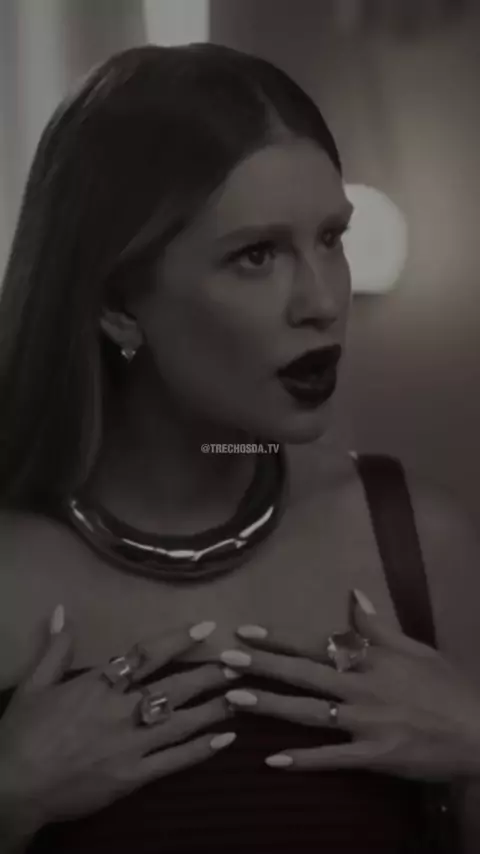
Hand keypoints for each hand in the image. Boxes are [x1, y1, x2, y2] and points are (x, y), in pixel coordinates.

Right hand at [0, 609, 235, 833]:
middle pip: (174, 687)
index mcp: (100, 684)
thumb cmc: (23, 733)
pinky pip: (174, 761)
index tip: (207, 627)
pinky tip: (226, 740)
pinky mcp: (133, 776)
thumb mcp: (34, 685)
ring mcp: (130, 745)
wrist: (13, 786)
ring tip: (243, 697)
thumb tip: (61, 610)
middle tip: (238, 664)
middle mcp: (121, 710)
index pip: (147, 654)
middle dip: (208, 674)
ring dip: (214, 708)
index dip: (179, 639)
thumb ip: (56, 648)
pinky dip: (201, 750)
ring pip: (181, 722)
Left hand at [220, 590, 479, 780]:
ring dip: (270, 706)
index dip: (278, 638)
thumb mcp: (416, 648)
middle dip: (262, 666)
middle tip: (224, 661)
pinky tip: (272, 760)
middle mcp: (363, 686)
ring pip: (309, 713)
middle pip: (304, 674)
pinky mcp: (373, 756)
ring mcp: (366, 723)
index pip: (316, 643)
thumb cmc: (447, 686)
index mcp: (371, 658)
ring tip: (234, 700)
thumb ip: (378, 626)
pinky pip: (332, 759)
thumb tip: (352, 593)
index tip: (245, 631)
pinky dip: (303, 760)